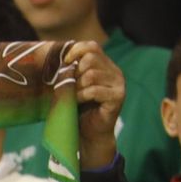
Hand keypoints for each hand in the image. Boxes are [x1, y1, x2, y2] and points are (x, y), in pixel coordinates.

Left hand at [64, 40, 123, 169]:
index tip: (64, 63)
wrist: (89, 134)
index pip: (92, 46)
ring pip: (91, 74)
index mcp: (105, 66)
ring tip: (75, 97)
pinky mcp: (118, 97)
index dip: (76, 51)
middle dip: (75, 73)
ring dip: (77, 87)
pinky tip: (80, 102)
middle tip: (71, 87)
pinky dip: (82, 96)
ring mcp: (119, 84)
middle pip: (90, 59)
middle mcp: (115, 72)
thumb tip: (61, 59)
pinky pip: (94, 90)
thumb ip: (72, 71)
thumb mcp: (73, 86)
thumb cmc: (79, 110)